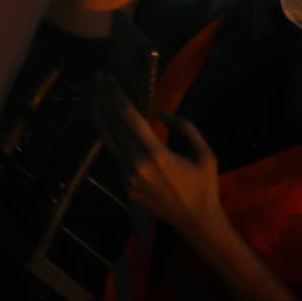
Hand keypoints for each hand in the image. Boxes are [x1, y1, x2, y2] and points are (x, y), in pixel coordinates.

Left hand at [96, 82, 229, 243]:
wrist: (196, 222)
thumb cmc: (204, 185)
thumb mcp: (204, 153)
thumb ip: (185, 127)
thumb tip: (161, 113)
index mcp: (156, 154)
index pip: (129, 118)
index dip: (117, 96)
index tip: (109, 78)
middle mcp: (136, 164)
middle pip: (113, 125)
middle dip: (105, 99)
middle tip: (99, 79)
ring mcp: (128, 176)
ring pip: (109, 141)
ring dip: (102, 118)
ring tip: (97, 98)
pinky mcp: (126, 186)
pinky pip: (115, 156)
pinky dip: (111, 137)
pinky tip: (110, 126)